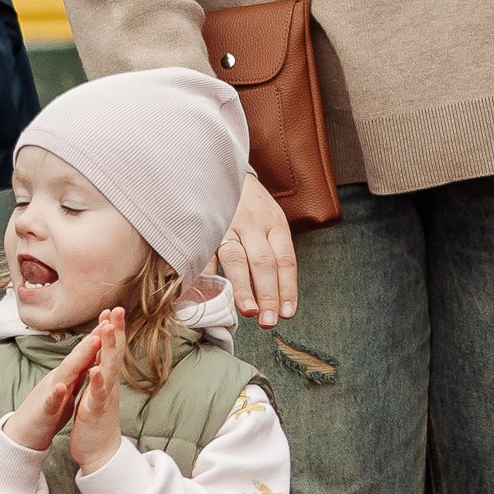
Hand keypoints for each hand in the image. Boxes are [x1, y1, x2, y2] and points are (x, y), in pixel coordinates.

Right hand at [0, 317, 107, 459]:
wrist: (23, 436)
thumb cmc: (47, 412)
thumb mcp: (66, 389)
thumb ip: (76, 374)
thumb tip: (88, 359)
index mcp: (67, 377)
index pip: (84, 355)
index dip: (99, 339)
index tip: (113, 322)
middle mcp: (58, 380)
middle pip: (76, 357)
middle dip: (91, 340)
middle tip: (107, 322)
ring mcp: (50, 393)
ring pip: (64, 374)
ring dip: (78, 359)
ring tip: (92, 343)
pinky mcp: (44, 411)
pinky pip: (50, 402)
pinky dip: (56, 394)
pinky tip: (61, 387)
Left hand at [64, 309, 125, 471]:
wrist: (101, 452)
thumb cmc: (98, 422)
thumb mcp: (100, 392)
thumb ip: (104, 373)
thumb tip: (106, 356)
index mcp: (107, 379)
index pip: (111, 349)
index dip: (113, 330)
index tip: (113, 309)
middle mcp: (109, 384)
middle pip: (114, 353)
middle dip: (115, 331)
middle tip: (117, 309)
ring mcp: (105, 396)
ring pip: (108, 368)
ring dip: (108, 349)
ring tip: (107, 329)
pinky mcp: (97, 411)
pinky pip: (98, 394)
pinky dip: (97, 382)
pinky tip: (95, 370)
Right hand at [220, 171, 297, 329]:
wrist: (227, 172)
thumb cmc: (254, 207)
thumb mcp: (272, 222)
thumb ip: (273, 254)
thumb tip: (277, 297)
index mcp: (275, 224)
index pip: (286, 260)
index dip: (287, 288)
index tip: (286, 314)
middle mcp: (254, 224)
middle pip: (264, 262)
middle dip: (268, 293)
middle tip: (268, 321)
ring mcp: (228, 225)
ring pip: (237, 258)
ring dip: (242, 287)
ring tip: (248, 311)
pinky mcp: (205, 227)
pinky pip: (206, 252)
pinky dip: (207, 274)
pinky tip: (210, 294)